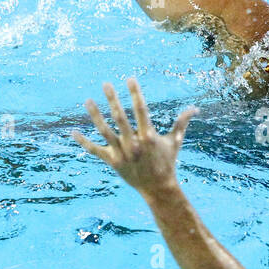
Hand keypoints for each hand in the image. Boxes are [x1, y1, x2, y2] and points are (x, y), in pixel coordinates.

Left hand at [72, 79, 197, 194]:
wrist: (158, 189)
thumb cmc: (167, 163)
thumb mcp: (174, 142)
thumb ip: (182, 123)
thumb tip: (195, 108)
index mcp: (148, 136)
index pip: (141, 109)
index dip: (136, 93)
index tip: (130, 78)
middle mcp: (134, 144)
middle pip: (120, 118)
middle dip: (113, 99)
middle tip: (106, 83)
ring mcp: (121, 153)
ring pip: (105, 131)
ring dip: (95, 115)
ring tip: (88, 100)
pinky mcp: (112, 162)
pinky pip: (95, 150)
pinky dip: (84, 142)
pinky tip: (73, 132)